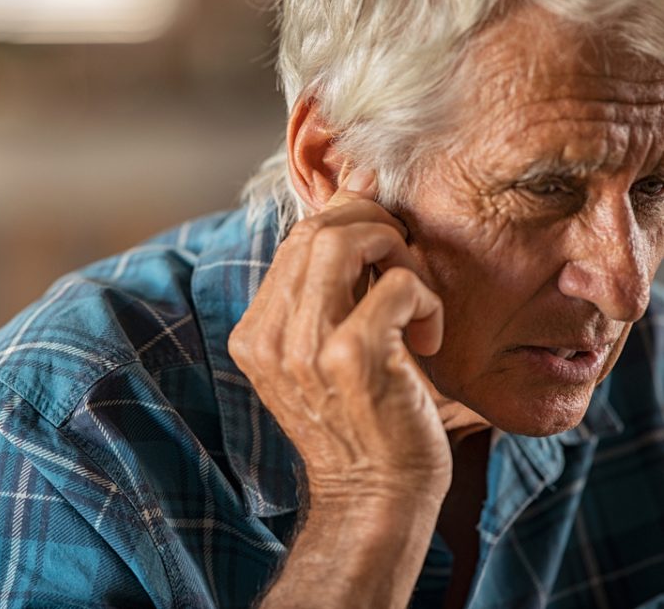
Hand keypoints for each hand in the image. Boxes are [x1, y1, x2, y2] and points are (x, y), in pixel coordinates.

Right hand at [229, 169, 453, 505]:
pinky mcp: (354, 357)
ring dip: (396, 252)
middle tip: (404, 257)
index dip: (346, 216)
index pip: (295, 239)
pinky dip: (424, 296)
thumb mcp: (325, 351)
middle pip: (316, 228)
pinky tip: (428, 334)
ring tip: (414, 295)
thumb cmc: (360, 420)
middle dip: (373, 224)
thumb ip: (331, 283)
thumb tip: (356, 188)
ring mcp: (307, 346)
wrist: (374, 497)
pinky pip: (396, 283)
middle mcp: (271, 336)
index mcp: (257, 333)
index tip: (383, 226)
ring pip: (347, 240)